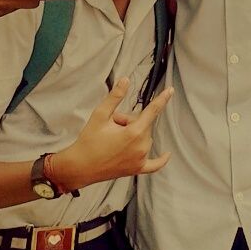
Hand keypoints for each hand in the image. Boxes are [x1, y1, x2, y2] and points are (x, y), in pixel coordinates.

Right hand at [53, 78, 172, 187]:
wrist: (80, 167)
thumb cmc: (89, 141)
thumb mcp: (100, 115)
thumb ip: (115, 97)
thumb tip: (126, 80)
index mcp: (134, 133)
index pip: (152, 111)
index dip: (162, 99)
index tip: (170, 91)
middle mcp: (141, 146)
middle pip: (142, 124)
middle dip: (128, 121)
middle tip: (111, 126)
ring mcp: (140, 159)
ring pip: (144, 138)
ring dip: (132, 134)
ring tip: (113, 139)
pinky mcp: (137, 169)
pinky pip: (154, 164)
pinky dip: (161, 159)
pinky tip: (167, 154)